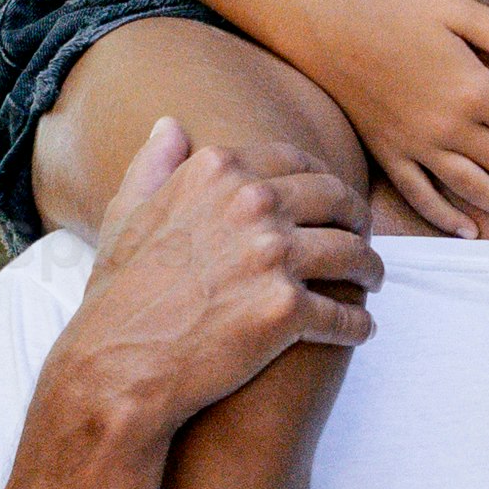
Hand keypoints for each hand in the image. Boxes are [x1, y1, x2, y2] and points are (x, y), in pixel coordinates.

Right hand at [49, 118, 373, 441]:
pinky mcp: (288, 308)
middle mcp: (252, 201)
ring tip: (369, 282)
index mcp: (219, 170)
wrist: (119, 364)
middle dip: (356, 219)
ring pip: (352, 253)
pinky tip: (359, 330)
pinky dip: (358, 324)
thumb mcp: (126, 214)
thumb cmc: (120, 295)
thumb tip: (171, 125)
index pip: (296, 162)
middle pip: (335, 199)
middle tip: (362, 238)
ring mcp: (273, 254)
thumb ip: (154, 164)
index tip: (330, 202)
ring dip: (368, 269)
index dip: (321, 182)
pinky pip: (345, 314)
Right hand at [298, 0, 488, 237]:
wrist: (329, 29)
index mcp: (474, 90)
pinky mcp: (389, 155)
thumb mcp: (456, 8)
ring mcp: (418, 146)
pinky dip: (446, 218)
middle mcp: (450, 127)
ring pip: (474, 189)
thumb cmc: (395, 11)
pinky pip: (421, 196)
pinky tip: (469, 231)